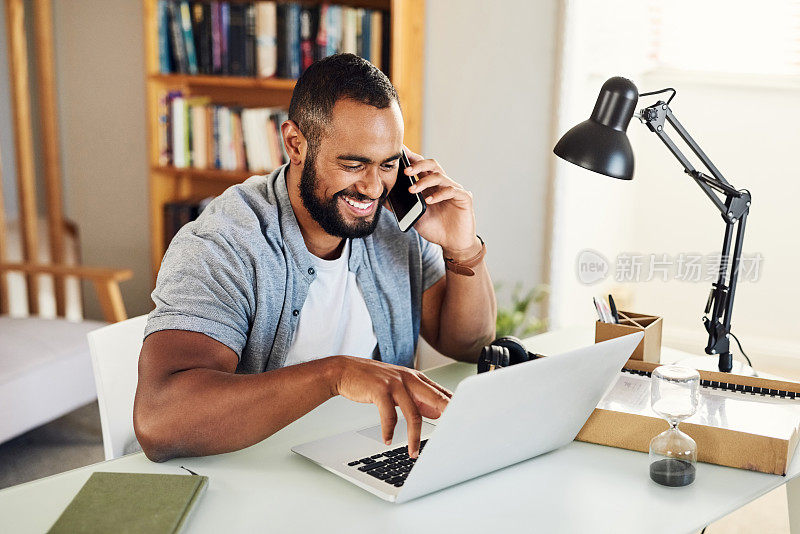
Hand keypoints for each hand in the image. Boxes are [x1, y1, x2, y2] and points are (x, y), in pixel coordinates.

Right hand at [328, 356, 451, 457]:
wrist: (345, 370)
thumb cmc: (372, 380)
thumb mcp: (398, 387)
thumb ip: (418, 398)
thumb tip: (438, 413)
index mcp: (416, 378)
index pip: (441, 393)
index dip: (453, 408)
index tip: (463, 423)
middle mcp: (408, 378)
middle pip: (435, 399)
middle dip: (448, 417)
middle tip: (454, 435)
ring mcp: (395, 383)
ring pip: (413, 413)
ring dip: (414, 437)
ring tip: (413, 452)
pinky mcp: (380, 390)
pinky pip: (389, 415)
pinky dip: (389, 431)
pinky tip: (387, 440)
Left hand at [403, 147, 479, 258]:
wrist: (453, 243)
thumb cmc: (436, 228)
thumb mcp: (414, 216)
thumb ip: (401, 206)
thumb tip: (383, 198)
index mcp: (431, 185)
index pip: (421, 167)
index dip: (411, 158)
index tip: (399, 152)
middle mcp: (443, 184)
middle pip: (432, 165)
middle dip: (417, 164)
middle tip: (404, 171)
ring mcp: (454, 189)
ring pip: (440, 176)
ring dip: (424, 182)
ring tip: (412, 190)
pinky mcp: (464, 198)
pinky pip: (451, 191)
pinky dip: (439, 194)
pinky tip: (429, 200)